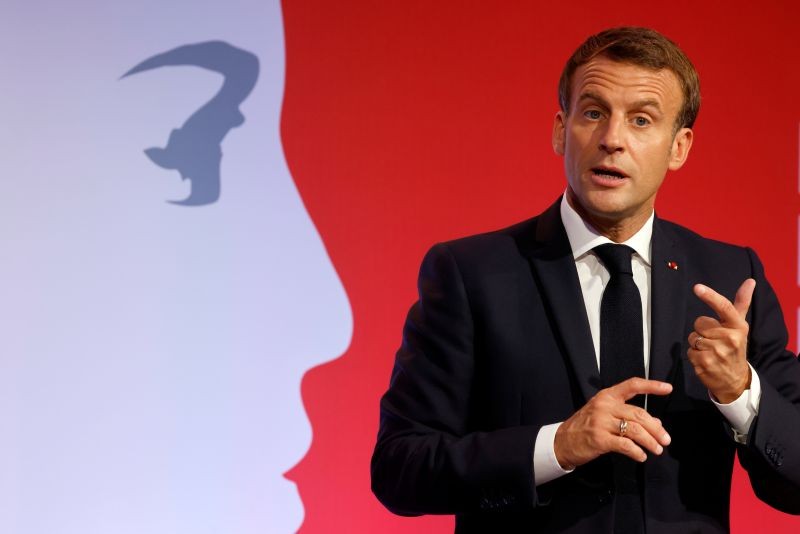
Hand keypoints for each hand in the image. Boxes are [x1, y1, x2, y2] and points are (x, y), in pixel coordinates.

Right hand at [554, 378, 671, 468]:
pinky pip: (625, 445)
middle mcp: (604, 406)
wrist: (562, 441)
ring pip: (635, 430)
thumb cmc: (585, 426)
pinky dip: (637, 452)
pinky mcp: (600, 439)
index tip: (667, 389)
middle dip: (656, 428)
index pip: (632, 385)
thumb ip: (628, 415)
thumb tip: (655, 423)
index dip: (651, 386)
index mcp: (607, 396)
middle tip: (665, 439)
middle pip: (639, 414)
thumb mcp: (604, 415)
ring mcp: (601, 422)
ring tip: (657, 449)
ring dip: (650, 442)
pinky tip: (641, 456)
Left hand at [688, 279, 753, 403]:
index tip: (697, 287)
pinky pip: (689, 351)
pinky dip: (694, 355)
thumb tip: (750, 281)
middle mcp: (729, 338)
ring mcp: (717, 352)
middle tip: (714, 339)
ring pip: (692, 337)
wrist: (735, 379)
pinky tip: (706, 359)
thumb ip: (741, 302)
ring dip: (696, 343)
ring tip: (711, 351)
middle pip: (699, 322)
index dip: (710, 296)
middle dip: (701, 330)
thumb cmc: (735, 347)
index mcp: (738, 326)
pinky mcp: (705, 364)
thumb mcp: (739, 325)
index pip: (723, 307)